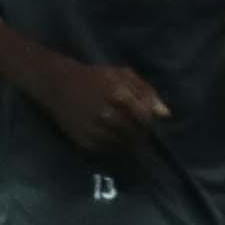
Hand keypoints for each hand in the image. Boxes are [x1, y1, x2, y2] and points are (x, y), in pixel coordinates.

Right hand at [34, 51, 170, 160]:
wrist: (58, 84)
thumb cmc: (95, 77)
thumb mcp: (123, 75)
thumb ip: (147, 92)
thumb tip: (166, 115)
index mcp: (118, 95)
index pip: (145, 118)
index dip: (149, 121)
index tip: (147, 120)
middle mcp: (105, 114)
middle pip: (136, 134)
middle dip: (141, 133)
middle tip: (139, 130)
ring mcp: (93, 129)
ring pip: (123, 144)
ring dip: (129, 142)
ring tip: (126, 133)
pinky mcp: (83, 140)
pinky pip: (107, 150)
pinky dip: (113, 146)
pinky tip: (112, 136)